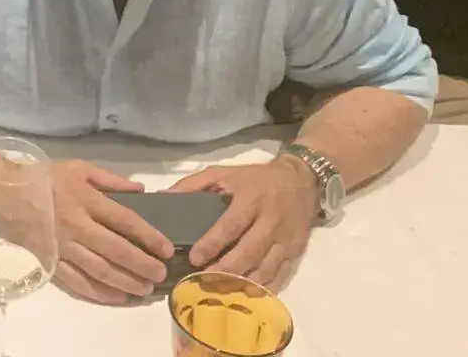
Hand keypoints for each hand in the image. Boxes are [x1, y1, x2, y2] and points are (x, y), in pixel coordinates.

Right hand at [50, 160, 173, 303]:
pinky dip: (99, 293)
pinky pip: (78, 282)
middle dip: (142, 265)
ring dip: (125, 283)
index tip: (166, 249)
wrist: (5, 194)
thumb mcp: (78, 168)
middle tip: (159, 275)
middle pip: (116, 250)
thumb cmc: (45, 179)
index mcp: (86, 200)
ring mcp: (64, 247)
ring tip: (144, 289)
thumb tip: (140, 190)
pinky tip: (116, 297)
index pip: (125, 221)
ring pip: (100, 270)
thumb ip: (110, 179)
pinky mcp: (52, 262)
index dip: (149, 237)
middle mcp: (77, 226)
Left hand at [167, 156, 319, 287]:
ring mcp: (285, 239)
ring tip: (220, 293)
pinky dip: (262, 287)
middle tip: (204, 282)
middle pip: (248, 252)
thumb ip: (194, 184)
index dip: (213, 243)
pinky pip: (279, 275)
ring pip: (264, 268)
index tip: (195, 258)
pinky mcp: (295, 252)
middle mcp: (270, 221)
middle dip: (226, 270)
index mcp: (251, 199)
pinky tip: (245, 294)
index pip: (231, 225)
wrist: (302, 181)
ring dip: (242, 283)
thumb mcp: (224, 172)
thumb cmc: (256, 179)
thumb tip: (165, 196)